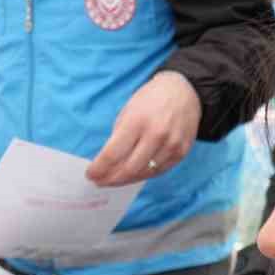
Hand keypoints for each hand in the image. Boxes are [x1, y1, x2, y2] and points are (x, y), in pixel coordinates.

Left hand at [86, 71, 201, 187]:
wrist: (183, 92)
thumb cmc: (150, 100)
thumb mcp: (128, 111)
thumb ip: (118, 137)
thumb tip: (107, 163)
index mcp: (137, 121)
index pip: (113, 154)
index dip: (99, 168)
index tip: (91, 175)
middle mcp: (155, 135)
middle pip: (128, 168)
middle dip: (111, 179)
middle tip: (100, 182)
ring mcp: (170, 145)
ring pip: (144, 173)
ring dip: (126, 180)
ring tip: (114, 180)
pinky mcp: (181, 153)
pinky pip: (158, 171)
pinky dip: (143, 175)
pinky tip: (133, 175)